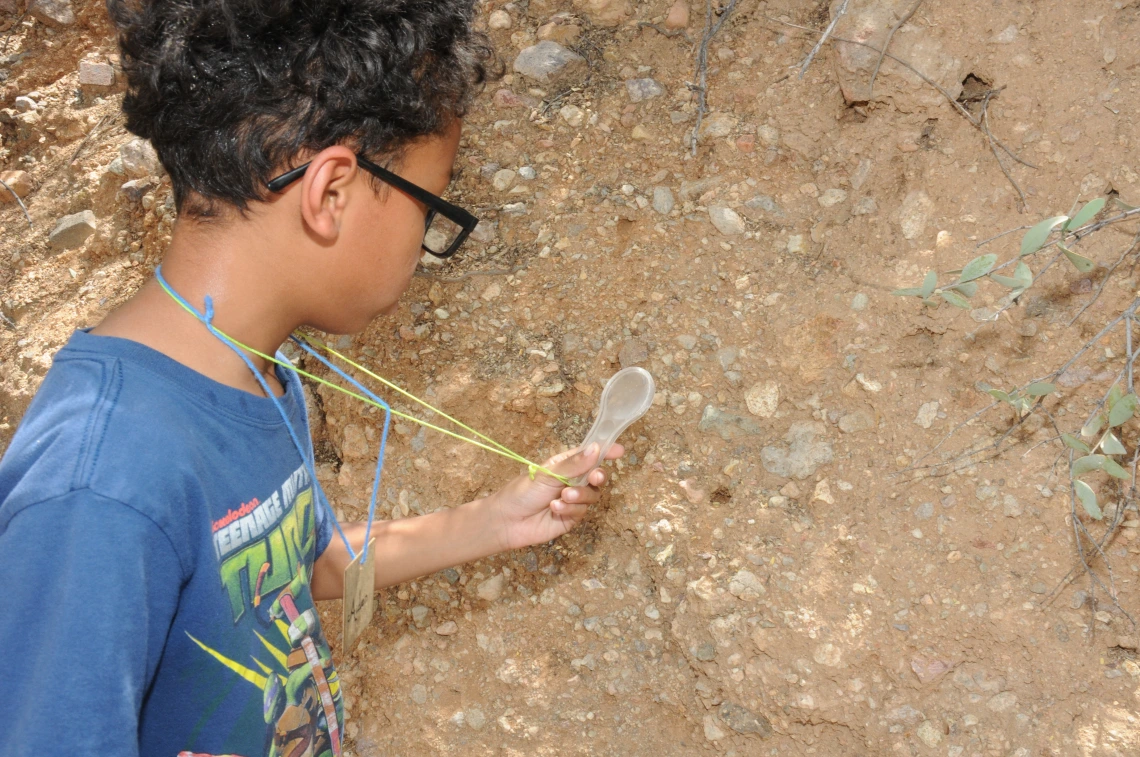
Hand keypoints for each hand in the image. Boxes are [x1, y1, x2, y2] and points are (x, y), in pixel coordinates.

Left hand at [486, 443, 623, 550]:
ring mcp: (573, 500)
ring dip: (579, 496)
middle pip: (596, 477)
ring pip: (592, 496)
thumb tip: (596, 448)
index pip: (589, 455)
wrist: (507, 521)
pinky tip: (554, 509)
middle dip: (598, 477)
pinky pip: (581, 512)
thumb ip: (573, 464)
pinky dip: (570, 510)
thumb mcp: (547, 473)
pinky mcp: (571, 518)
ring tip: (562, 497)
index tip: (619, 450)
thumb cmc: (522, 491)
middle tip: (594, 477)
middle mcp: (572, 481)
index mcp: (565, 464)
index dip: (605, 452)